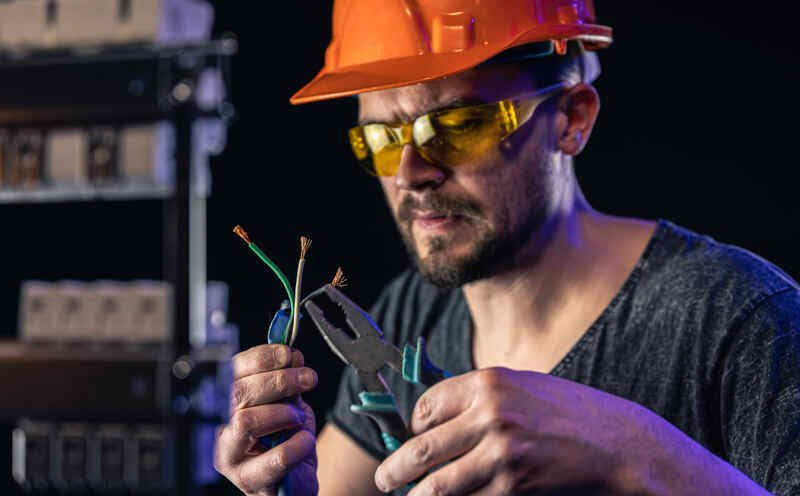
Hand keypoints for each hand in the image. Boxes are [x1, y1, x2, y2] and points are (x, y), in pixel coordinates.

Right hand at [214, 344, 318, 495]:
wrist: (294, 483)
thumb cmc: (288, 444)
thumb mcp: (292, 406)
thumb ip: (290, 385)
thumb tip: (292, 355)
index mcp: (232, 404)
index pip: (234, 371)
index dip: (261, 358)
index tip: (289, 353)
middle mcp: (224, 428)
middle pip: (239, 393)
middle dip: (279, 381)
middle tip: (308, 378)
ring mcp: (232, 456)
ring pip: (246, 422)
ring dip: (284, 413)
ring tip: (300, 418)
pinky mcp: (249, 481)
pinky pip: (275, 458)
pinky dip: (297, 445)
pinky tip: (304, 441)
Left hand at [374, 367, 676, 494]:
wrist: (620, 446)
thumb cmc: (571, 414)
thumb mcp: (523, 388)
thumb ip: (480, 399)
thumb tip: (435, 420)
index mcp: (488, 382)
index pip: (427, 406)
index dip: (413, 425)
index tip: (410, 437)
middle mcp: (490, 415)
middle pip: (423, 447)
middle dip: (396, 468)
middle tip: (385, 478)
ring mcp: (501, 454)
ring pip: (438, 485)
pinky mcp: (514, 487)